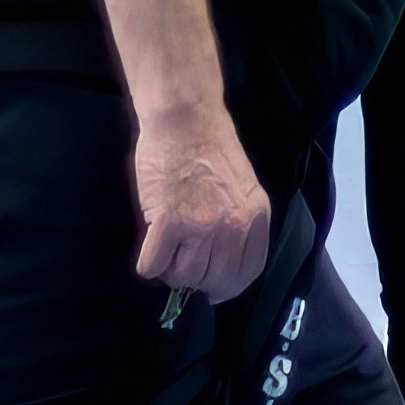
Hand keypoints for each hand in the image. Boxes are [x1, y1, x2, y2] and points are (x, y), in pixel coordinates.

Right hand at [131, 109, 277, 303]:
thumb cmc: (210, 146)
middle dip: (195, 278)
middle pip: (212, 281)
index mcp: (255, 216)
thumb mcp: (243, 187)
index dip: (225, 286)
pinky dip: (148, 263)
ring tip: (165, 247)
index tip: (211, 286)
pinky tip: (150, 245)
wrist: (185, 118)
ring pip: (183, 277)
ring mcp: (201, 225)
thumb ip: (239, 224)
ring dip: (170, 269)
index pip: (246, 273)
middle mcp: (233, 225)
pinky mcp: (168, 221)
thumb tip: (219, 263)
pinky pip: (153, 265)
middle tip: (181, 259)